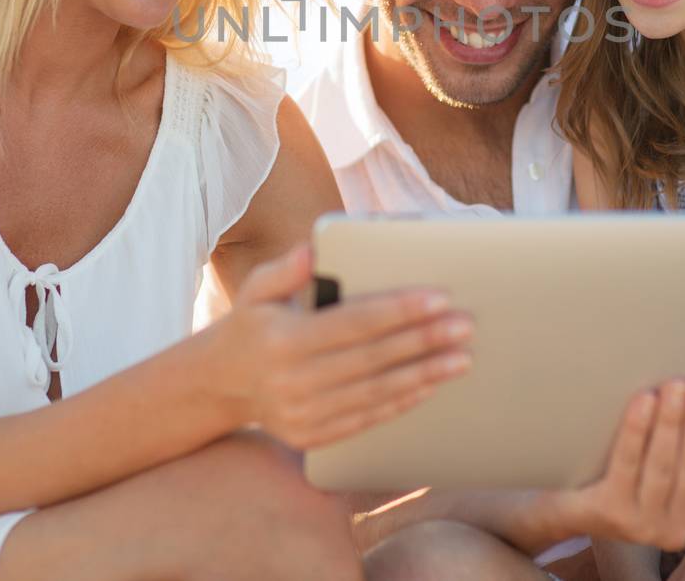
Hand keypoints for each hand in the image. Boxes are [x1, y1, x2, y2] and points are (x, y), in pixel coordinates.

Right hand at [208, 243, 473, 448]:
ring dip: (424, 374)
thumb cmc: (252, 326)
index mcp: (284, 340)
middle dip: (424, 340)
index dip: (399, 310)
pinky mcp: (313, 436)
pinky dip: (403, 401)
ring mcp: (303, 414)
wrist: (220, 385)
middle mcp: (293, 381)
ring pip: (377, 392)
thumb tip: (313, 248)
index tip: (439, 298)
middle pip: (373, 359)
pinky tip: (430, 384)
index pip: (354, 323)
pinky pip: (368, 418)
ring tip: (461, 357)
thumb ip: (285, 269)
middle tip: (464, 325)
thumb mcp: (257, 290)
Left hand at [538, 378, 684, 551]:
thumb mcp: (680, 465)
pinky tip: (644, 401)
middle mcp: (677, 531)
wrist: (570, 500)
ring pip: (662, 468)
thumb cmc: (635, 474)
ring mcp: (642, 527)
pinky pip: (627, 466)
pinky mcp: (609, 515)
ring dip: (672, 424)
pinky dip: (638, 431)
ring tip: (676, 385)